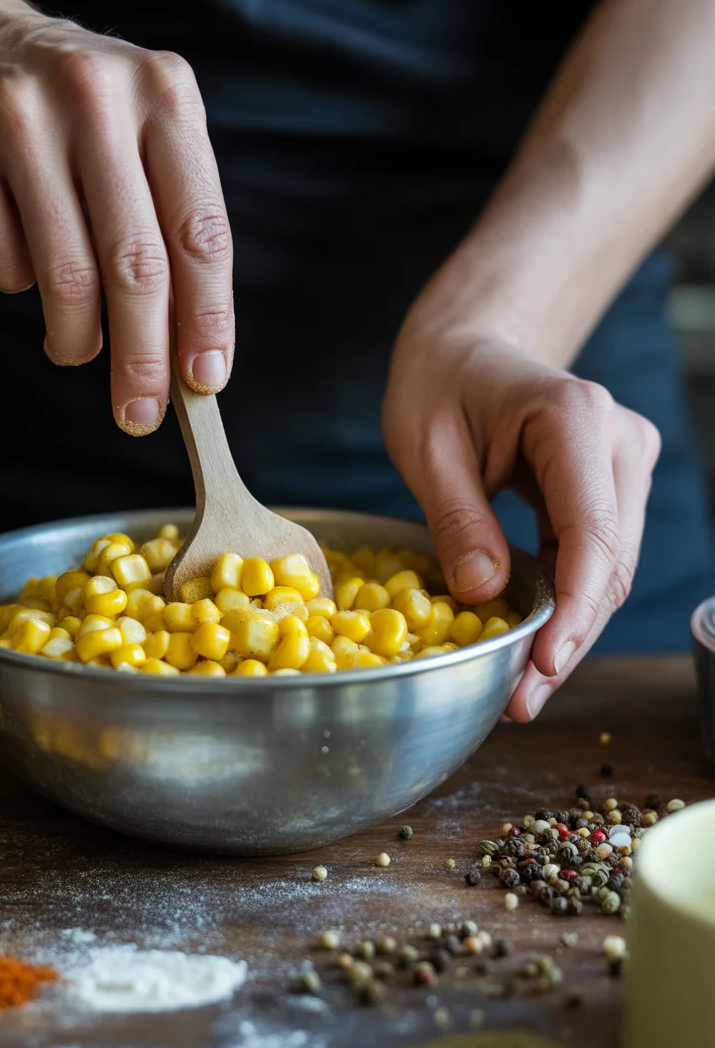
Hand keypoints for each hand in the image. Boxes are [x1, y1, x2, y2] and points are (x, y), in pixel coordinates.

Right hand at [0, 9, 232, 432]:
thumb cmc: (85, 123)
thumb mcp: (150, 142)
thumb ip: (176, 231)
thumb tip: (191, 358)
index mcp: (166, 98)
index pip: (200, 232)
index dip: (207, 319)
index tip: (206, 382)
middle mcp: (96, 97)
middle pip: (134, 265)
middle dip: (144, 358)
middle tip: (141, 413)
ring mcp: (18, 118)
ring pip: (64, 276)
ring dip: (77, 339)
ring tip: (77, 348)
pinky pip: (3, 264)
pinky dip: (19, 285)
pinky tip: (24, 254)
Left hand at [382, 326, 660, 720]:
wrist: (469, 347)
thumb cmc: (439, 383)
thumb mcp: (425, 446)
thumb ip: (457, 518)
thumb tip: (486, 597)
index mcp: (575, 419)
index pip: (591, 533)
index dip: (572, 610)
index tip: (541, 665)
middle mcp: (618, 441)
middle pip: (610, 563)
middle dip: (569, 639)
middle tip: (519, 700)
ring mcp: (622, 464)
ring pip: (610, 570)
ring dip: (570, 632)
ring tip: (521, 689)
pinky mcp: (612, 487)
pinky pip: (595, 559)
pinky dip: (566, 605)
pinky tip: (533, 645)